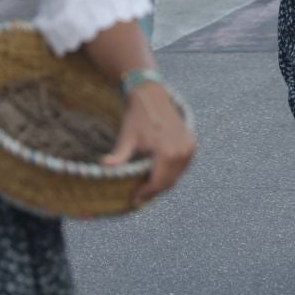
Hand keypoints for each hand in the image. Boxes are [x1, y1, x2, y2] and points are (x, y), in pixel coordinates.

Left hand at [103, 82, 197, 202]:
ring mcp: (189, 147)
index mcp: (166, 153)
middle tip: (140, 194)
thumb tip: (103, 167)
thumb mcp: (126, 138)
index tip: (134, 198)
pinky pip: (182, 166)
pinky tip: (159, 171)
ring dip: (163, 182)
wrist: (152, 96)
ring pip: (177, 175)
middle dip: (154, 190)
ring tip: (148, 184)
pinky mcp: (192, 143)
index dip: (145, 193)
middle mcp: (181, 152)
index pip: (157, 183)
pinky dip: (172, 172)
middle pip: (168, 182)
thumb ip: (118, 156)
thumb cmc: (137, 118)